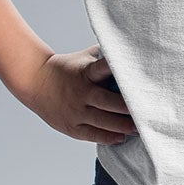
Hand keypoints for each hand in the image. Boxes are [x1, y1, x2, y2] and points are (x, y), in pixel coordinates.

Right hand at [17, 44, 137, 142]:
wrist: (36, 81)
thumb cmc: (69, 68)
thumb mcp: (85, 57)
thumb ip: (106, 54)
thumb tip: (132, 46)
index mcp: (86, 72)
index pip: (105, 68)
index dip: (121, 71)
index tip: (140, 78)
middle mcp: (81, 92)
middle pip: (108, 102)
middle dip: (128, 108)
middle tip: (148, 112)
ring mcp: (75, 110)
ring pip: (102, 121)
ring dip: (122, 126)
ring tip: (139, 128)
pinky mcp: (70, 126)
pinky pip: (91, 134)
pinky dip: (107, 137)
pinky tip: (121, 138)